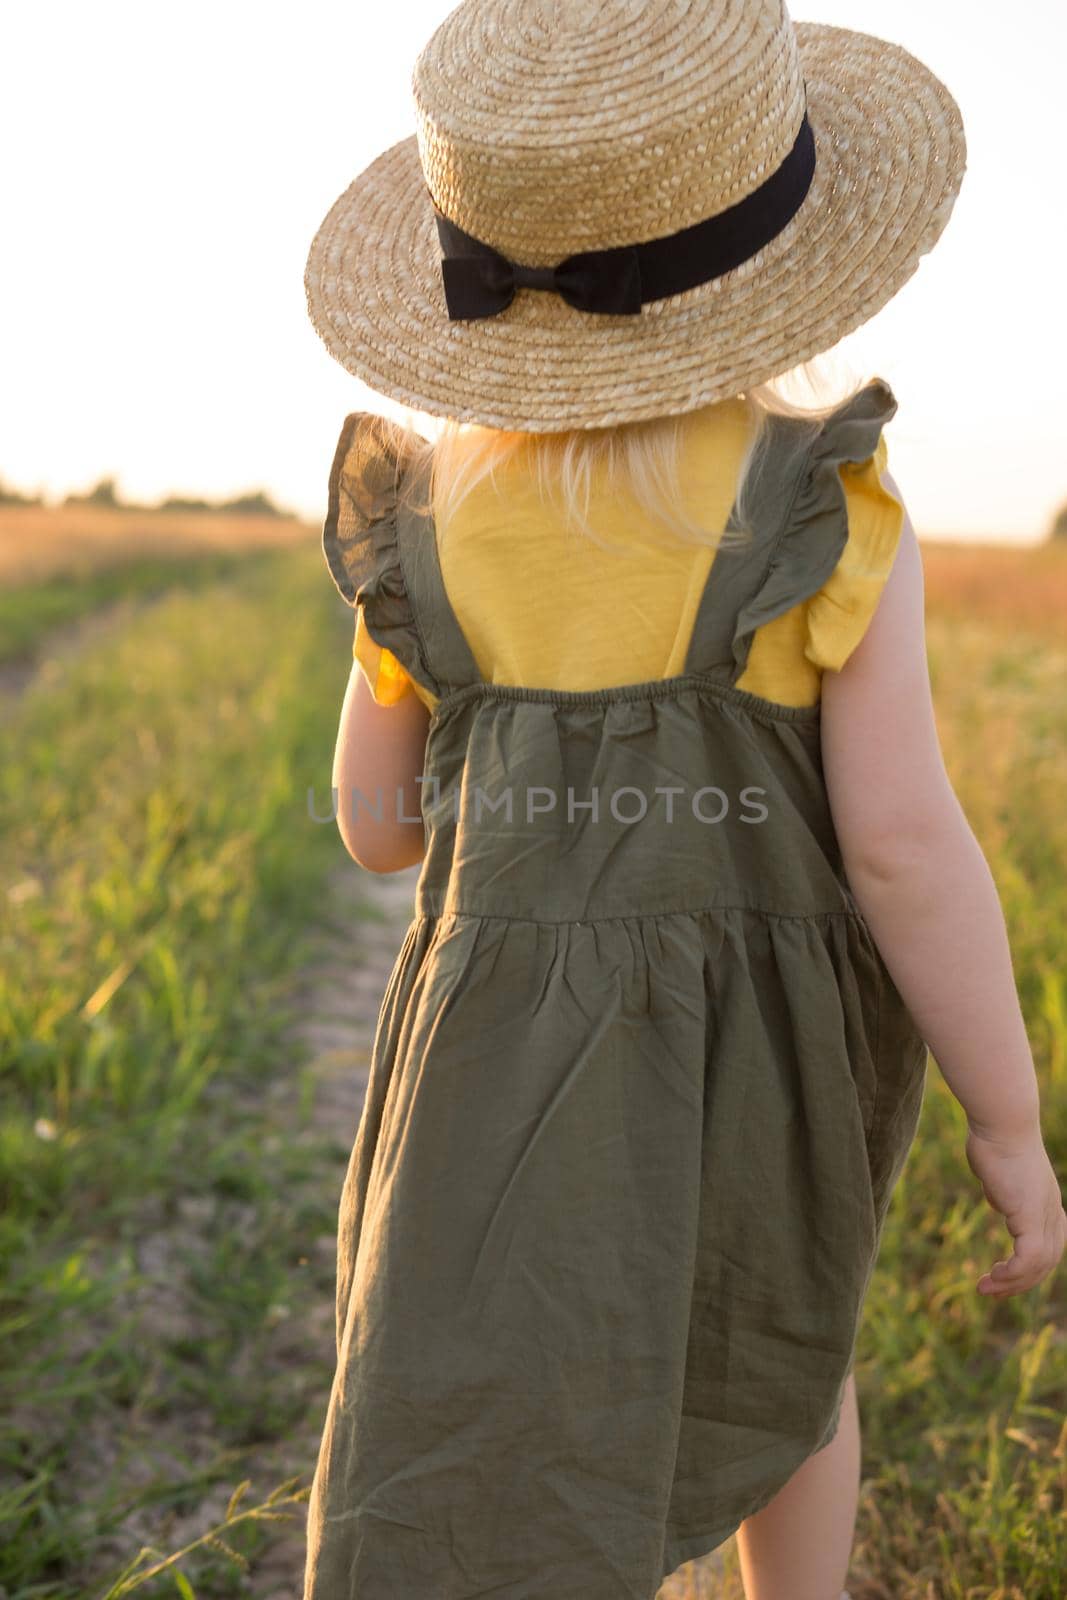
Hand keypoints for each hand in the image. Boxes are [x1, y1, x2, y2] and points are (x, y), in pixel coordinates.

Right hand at [964, 1125, 1066, 1297]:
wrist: (1002, 1123)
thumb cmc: (995, 1140)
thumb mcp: (1001, 1172)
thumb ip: (1003, 1190)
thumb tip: (998, 1198)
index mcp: (1046, 1202)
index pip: (1049, 1246)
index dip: (1031, 1266)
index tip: (1004, 1274)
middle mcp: (1051, 1211)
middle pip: (1048, 1260)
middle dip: (1021, 1282)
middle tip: (993, 1291)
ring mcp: (1043, 1214)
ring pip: (1039, 1265)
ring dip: (1012, 1283)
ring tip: (986, 1288)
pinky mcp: (1030, 1215)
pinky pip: (1028, 1258)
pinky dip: (1013, 1274)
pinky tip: (993, 1276)